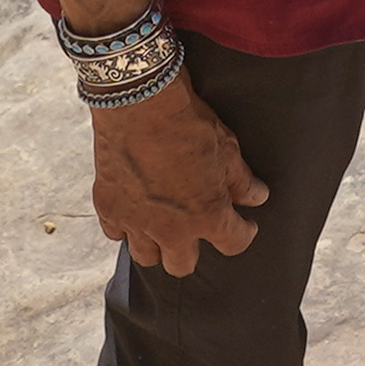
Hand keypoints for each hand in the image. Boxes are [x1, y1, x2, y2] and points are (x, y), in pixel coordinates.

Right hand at [87, 74, 266, 272]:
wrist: (139, 100)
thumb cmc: (186, 121)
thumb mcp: (226, 147)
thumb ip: (240, 180)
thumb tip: (257, 197)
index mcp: (206, 216)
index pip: (233, 244)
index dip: (243, 234)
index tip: (244, 225)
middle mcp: (170, 229)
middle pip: (182, 265)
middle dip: (194, 251)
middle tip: (196, 229)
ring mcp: (135, 221)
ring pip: (146, 257)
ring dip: (157, 246)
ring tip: (162, 229)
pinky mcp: (108, 206)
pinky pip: (114, 234)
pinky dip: (124, 229)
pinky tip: (133, 216)